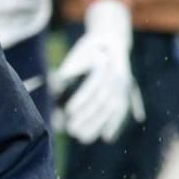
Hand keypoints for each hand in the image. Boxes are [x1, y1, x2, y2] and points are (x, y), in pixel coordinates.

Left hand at [53, 0, 136, 143]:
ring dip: (98, 125)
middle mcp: (118, 77)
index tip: (69, 111)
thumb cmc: (88, 49)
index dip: (82, 100)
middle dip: (88, 117)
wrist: (111, 40)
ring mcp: (124, 86)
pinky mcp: (125, 92)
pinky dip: (114, 124)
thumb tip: (53, 85)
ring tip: (82, 138)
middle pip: (103, 101)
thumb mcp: (78, 56)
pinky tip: (106, 138)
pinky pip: (121, 110)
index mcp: (106, 65)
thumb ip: (68, 71)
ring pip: (111, 108)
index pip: (93, 86)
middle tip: (71, 130)